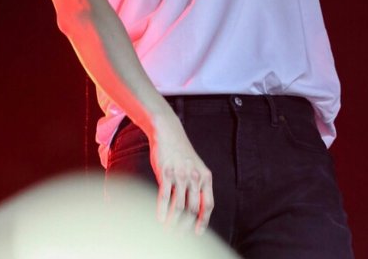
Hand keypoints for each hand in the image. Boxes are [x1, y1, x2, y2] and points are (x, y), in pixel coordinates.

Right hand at [149, 113, 213, 235]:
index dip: (203, 222)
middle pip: (192, 209)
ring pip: (178, 206)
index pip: (207, 205)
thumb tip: (193, 212)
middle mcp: (194, 177)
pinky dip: (162, 211)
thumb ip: (197, 187)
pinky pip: (164, 197)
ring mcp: (180, 174)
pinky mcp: (166, 172)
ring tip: (168, 229)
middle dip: (186, 226)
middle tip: (178, 235)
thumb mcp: (195, 168)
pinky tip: (160, 219)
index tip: (197, 233)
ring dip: (173, 222)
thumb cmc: (181, 154)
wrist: (168, 132)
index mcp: (205, 177)